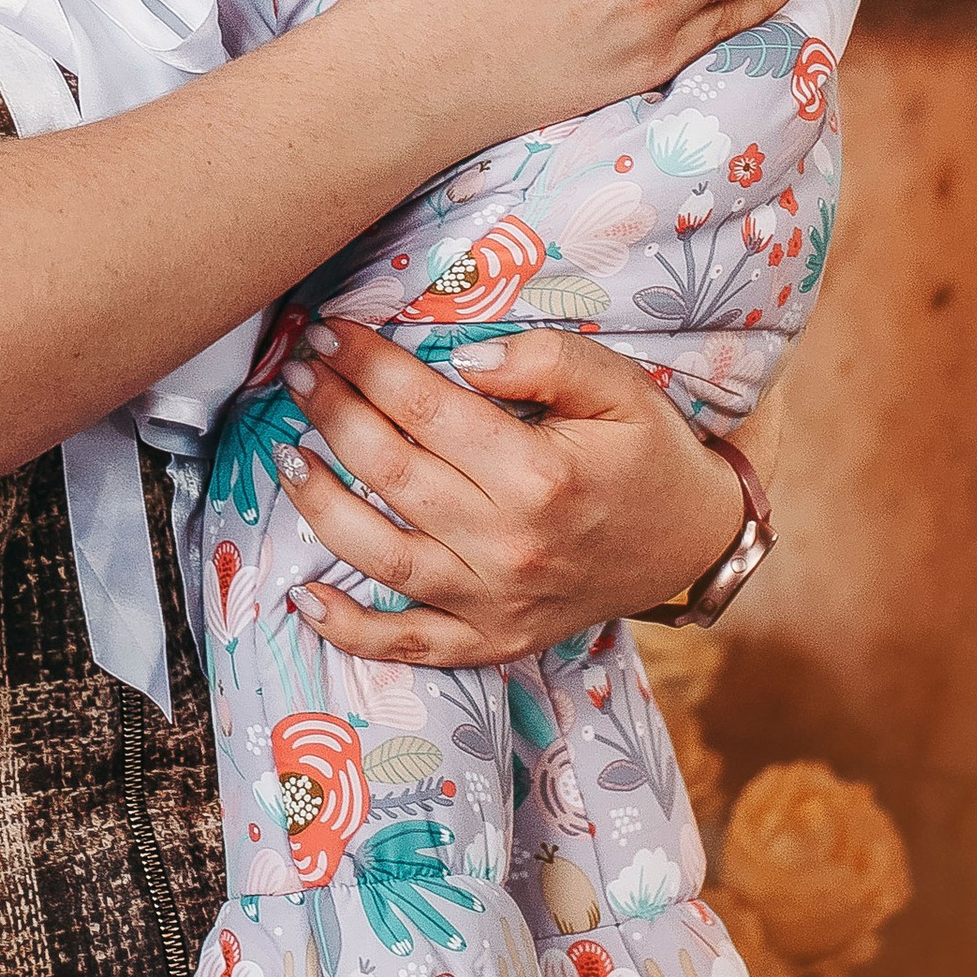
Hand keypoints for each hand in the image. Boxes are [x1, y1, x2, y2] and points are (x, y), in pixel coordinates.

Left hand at [272, 323, 746, 666]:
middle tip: (295, 370)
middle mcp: (510, 544)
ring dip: (319, 503)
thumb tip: (460, 356)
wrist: (693, 546)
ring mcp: (495, 602)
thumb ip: (544, 360)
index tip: (326, 331)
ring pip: (382, 555)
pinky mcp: (492, 641)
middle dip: (332, 412)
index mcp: (541, 475)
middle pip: (393, 472)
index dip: (367, 364)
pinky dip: (349, 631)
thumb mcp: (618, 386)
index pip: (426, 408)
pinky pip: (409, 645)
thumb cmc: (650, 454)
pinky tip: (301, 598)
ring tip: (282, 452)